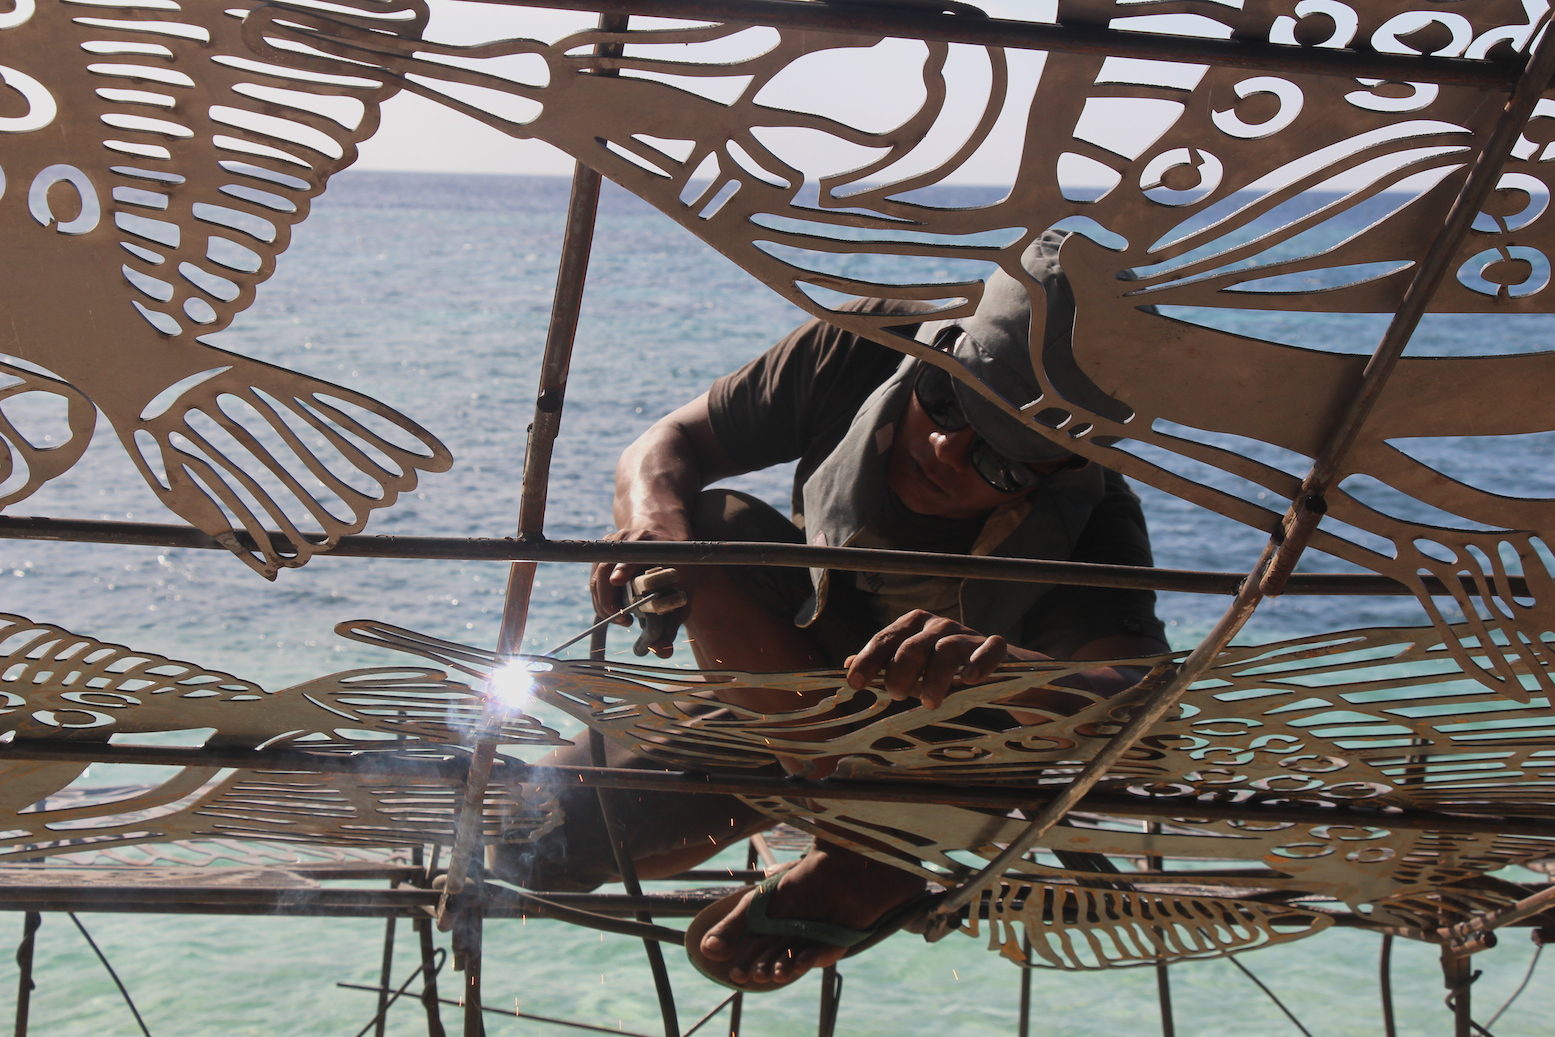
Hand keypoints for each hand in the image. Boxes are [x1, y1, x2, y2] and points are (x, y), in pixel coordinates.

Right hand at [588, 529, 692, 658]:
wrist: (668, 533)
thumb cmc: (680, 567)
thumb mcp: (684, 593)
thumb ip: (672, 623)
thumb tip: (662, 653)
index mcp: (653, 545)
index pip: (633, 555)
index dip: (624, 567)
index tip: (617, 581)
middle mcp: (631, 539)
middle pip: (607, 568)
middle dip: (609, 599)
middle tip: (625, 621)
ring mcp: (615, 540)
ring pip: (597, 574)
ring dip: (603, 601)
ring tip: (621, 618)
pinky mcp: (605, 546)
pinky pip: (595, 574)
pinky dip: (600, 594)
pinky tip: (613, 609)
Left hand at [844, 610, 1006, 707]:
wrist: (998, 672)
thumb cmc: (945, 670)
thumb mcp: (912, 669)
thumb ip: (884, 666)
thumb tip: (846, 664)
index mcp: (913, 626)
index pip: (885, 640)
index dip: (868, 660)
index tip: (854, 683)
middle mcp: (938, 626)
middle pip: (912, 646)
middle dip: (900, 672)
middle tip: (896, 695)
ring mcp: (968, 635)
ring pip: (947, 650)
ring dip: (936, 677)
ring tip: (930, 702)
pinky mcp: (996, 647)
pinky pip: (989, 649)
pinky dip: (979, 662)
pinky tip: (969, 680)